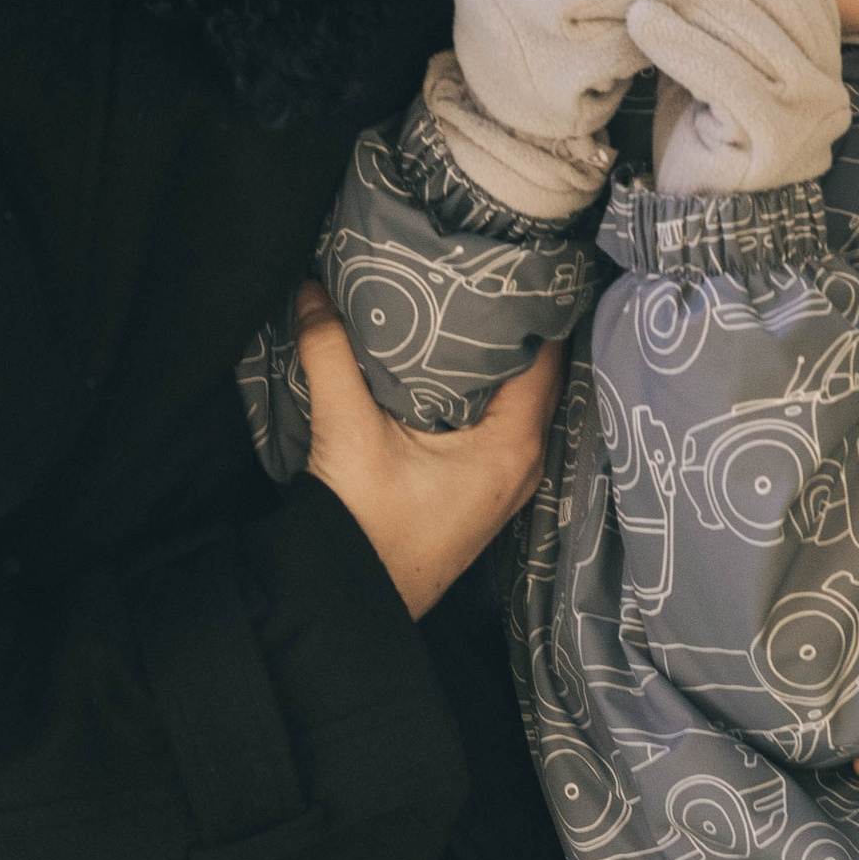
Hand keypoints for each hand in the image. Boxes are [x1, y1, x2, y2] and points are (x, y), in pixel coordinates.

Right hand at [293, 281, 565, 618]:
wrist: (345, 600)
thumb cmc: (362, 527)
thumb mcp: (347, 431)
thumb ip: (331, 352)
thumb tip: (312, 286)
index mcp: (512, 445)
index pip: (547, 354)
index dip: (533, 304)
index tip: (512, 259)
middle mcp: (523, 461)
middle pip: (535, 371)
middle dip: (512, 322)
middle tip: (486, 266)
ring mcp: (505, 479)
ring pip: (515, 396)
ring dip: (496, 355)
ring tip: (469, 298)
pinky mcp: (481, 488)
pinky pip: (497, 419)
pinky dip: (482, 386)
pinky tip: (450, 358)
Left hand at [627, 0, 847, 193]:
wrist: (701, 223)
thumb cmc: (701, 131)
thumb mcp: (715, 58)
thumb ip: (721, 9)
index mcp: (818, 59)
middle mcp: (824, 84)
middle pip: (779, 0)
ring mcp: (805, 115)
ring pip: (752, 33)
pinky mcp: (773, 141)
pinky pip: (726, 78)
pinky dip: (681, 43)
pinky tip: (641, 18)